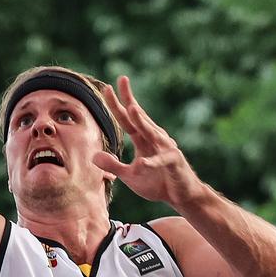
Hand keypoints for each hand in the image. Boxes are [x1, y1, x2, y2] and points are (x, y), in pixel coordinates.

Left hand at [88, 76, 203, 205]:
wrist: (182, 196)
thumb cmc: (158, 182)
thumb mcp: (130, 175)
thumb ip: (113, 166)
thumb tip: (93, 157)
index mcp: (143, 139)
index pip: (128, 118)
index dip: (118, 103)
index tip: (107, 87)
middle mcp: (154, 138)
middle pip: (138, 118)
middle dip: (128, 101)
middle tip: (120, 80)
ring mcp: (166, 149)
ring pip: (151, 133)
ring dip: (142, 121)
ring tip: (131, 109)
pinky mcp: (174, 163)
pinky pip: (161, 162)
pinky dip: (152, 163)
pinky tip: (143, 163)